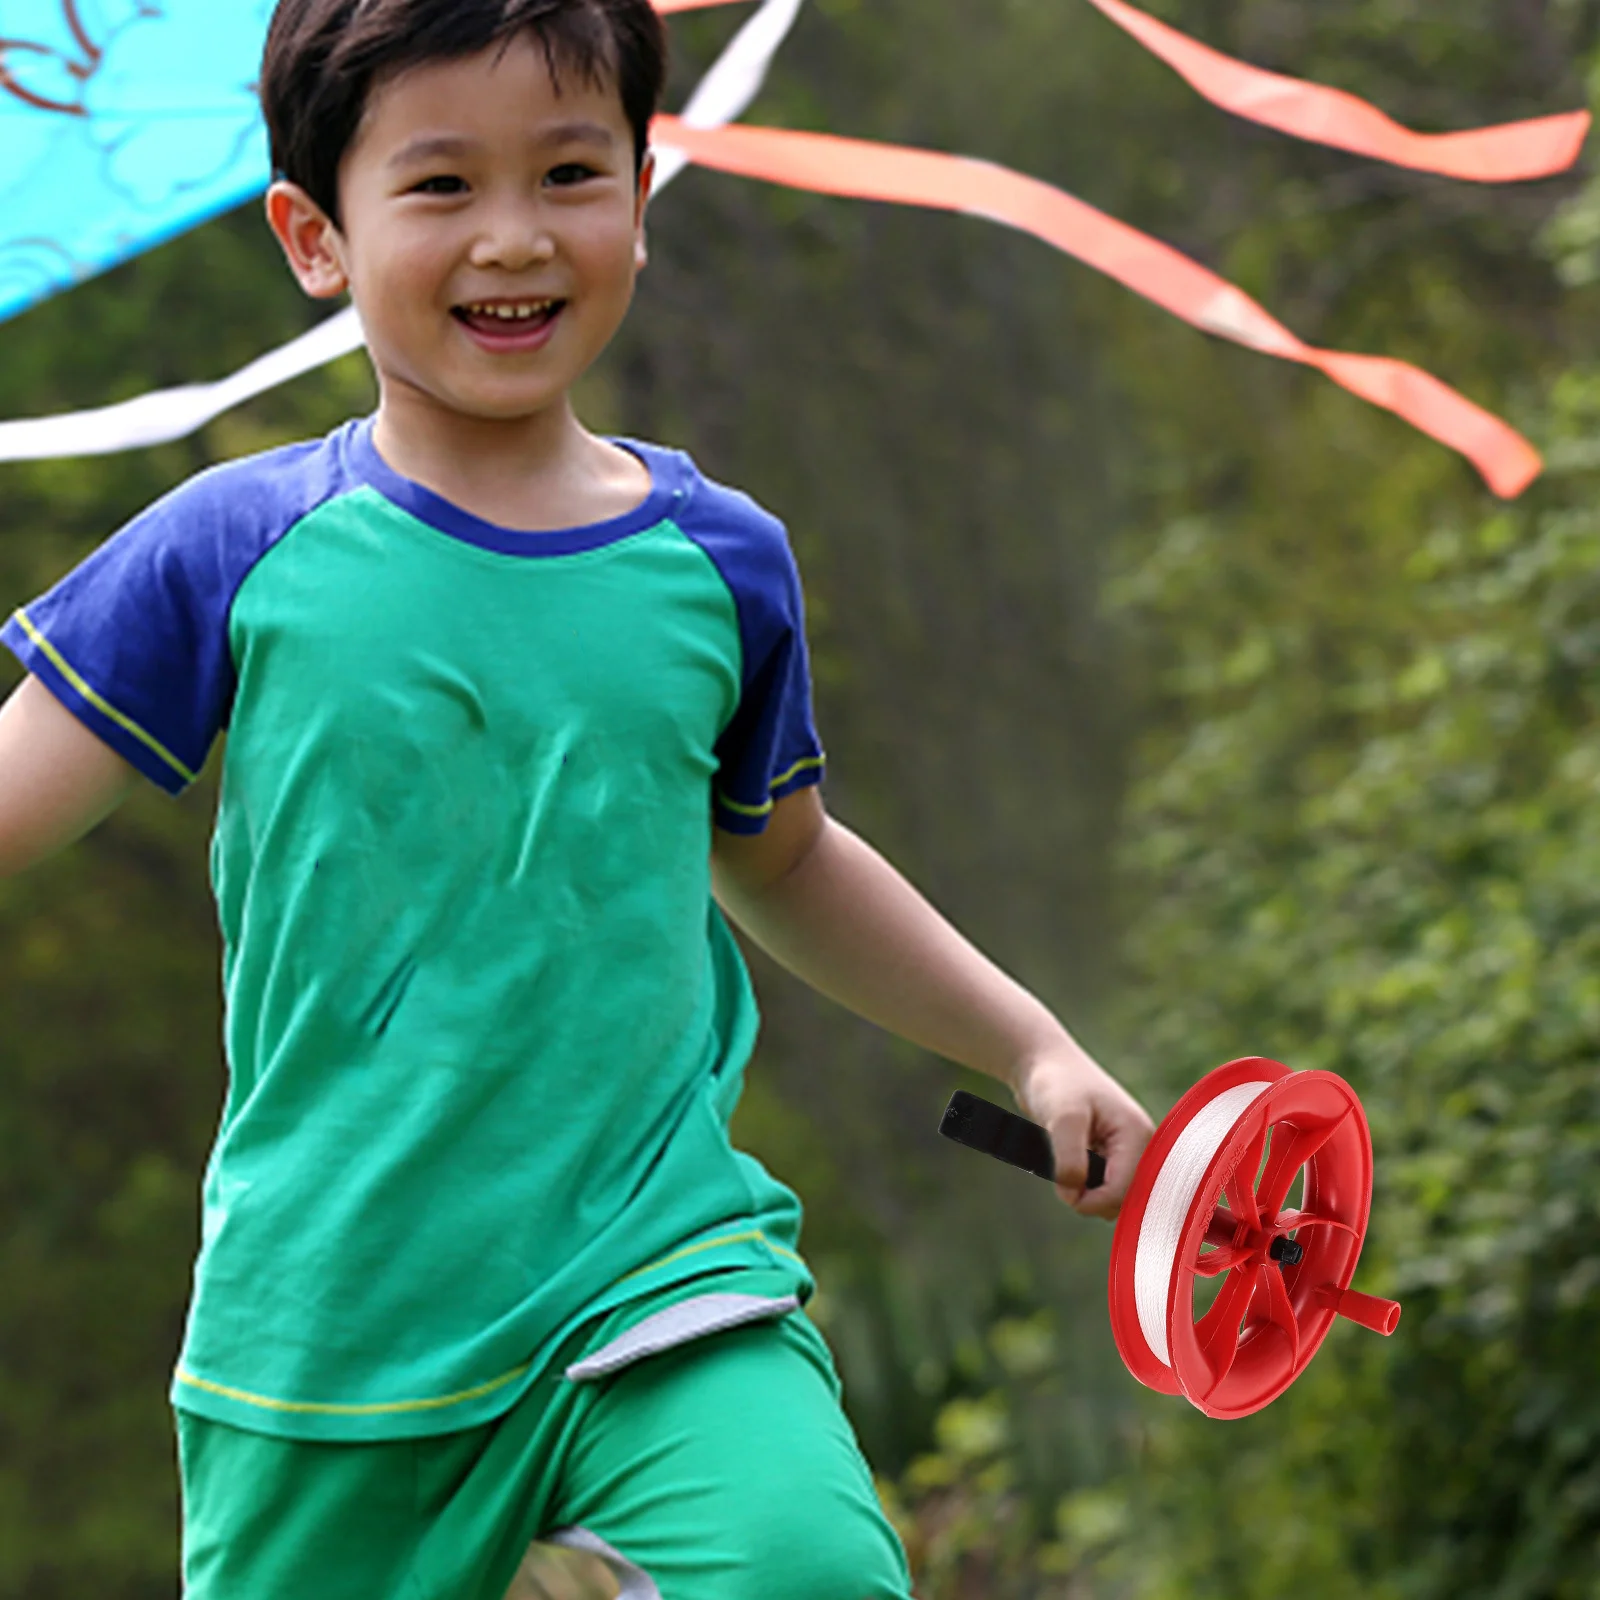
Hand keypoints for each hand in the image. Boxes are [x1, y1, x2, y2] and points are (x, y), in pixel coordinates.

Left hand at [1014, 1048, 1153, 1219]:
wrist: (1042, 1063)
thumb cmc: (1056, 1083)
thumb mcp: (1061, 1119)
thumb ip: (1069, 1160)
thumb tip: (1075, 1192)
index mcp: (1138, 1135)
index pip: (1124, 1191)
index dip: (1092, 1201)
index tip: (1063, 1190)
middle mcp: (1140, 1146)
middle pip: (1121, 1200)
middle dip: (1090, 1198)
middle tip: (1063, 1177)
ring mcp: (1126, 1152)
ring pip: (1112, 1198)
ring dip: (1086, 1192)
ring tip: (1065, 1166)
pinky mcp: (1111, 1156)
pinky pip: (1102, 1188)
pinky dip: (1083, 1185)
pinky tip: (1070, 1165)